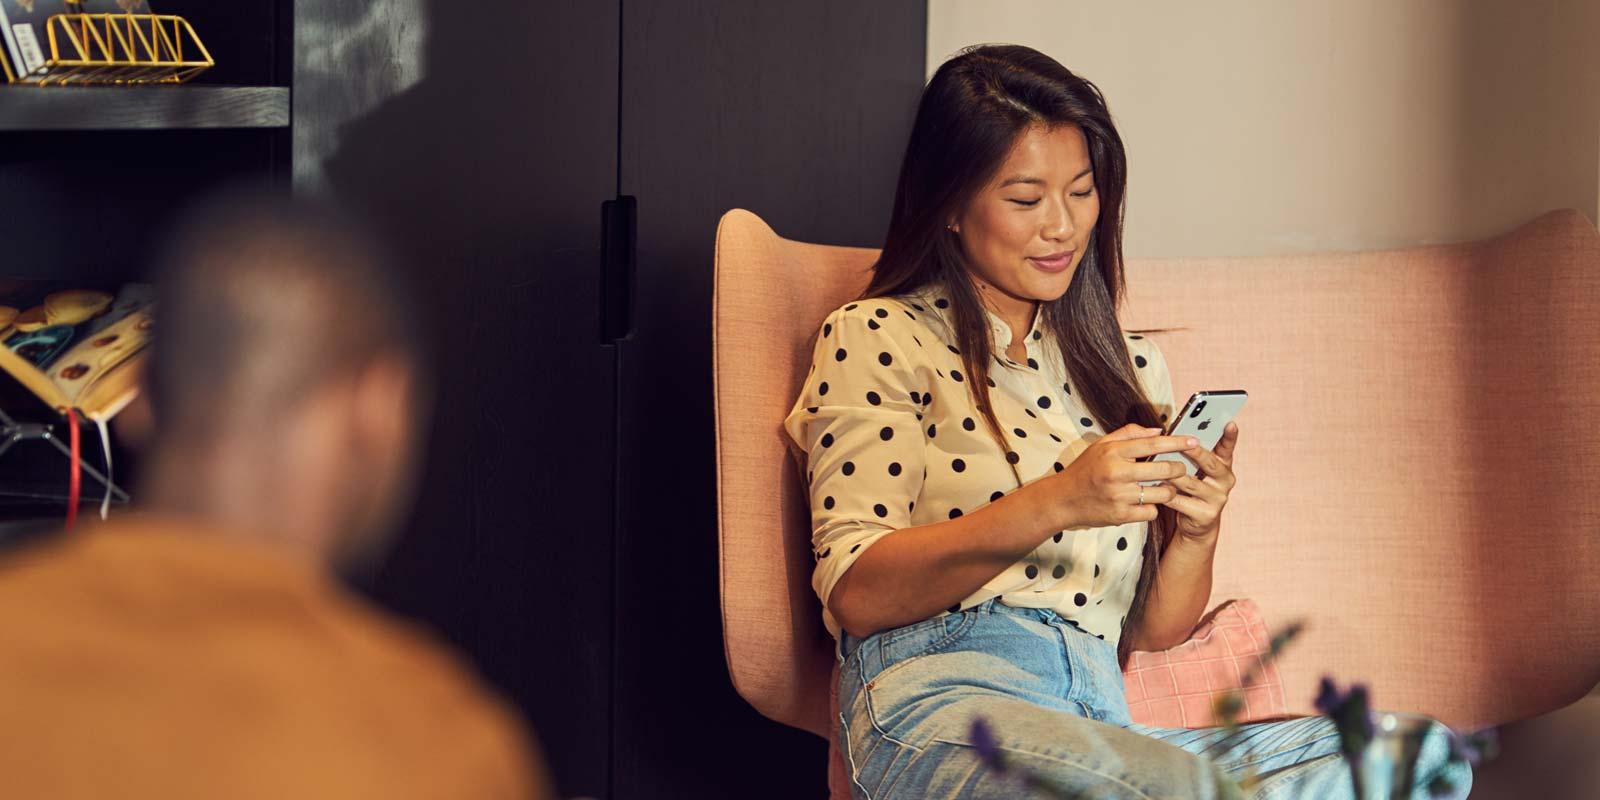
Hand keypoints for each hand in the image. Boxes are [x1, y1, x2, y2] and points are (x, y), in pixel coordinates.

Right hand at [1044, 422, 1199, 529]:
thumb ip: (1129, 434)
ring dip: (1168, 490)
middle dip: (1178, 469)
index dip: (1177, 442)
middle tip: (1178, 468)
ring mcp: (1120, 496)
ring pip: (1163, 493)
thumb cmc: (1085, 470)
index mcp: (1113, 452)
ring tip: (1163, 486)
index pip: (1153, 444)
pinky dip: (1152, 507)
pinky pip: (1151, 511)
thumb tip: (1159, 431)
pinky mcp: (1121, 516)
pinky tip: (1144, 502)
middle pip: (1164, 469)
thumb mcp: (1101, 445)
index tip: (1194, 441)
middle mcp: (1117, 473)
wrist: (1063, 500)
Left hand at [1156, 421, 1237, 539]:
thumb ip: (1190, 452)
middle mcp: (1225, 481)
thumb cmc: (1191, 488)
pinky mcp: (1205, 515)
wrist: (1196, 523)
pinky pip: (1181, 502)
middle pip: (1210, 464)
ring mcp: (1217, 499)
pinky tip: (1155, 488)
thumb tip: (1172, 433)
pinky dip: (1166, 494)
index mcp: (1223, 465)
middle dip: (1196, 453)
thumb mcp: (1195, 469)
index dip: (1230, 436)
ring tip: (1158, 466)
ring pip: (1191, 483)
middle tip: (1185, 443)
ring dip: (1173, 475)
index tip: (1230, 423)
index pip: (1227, 448)